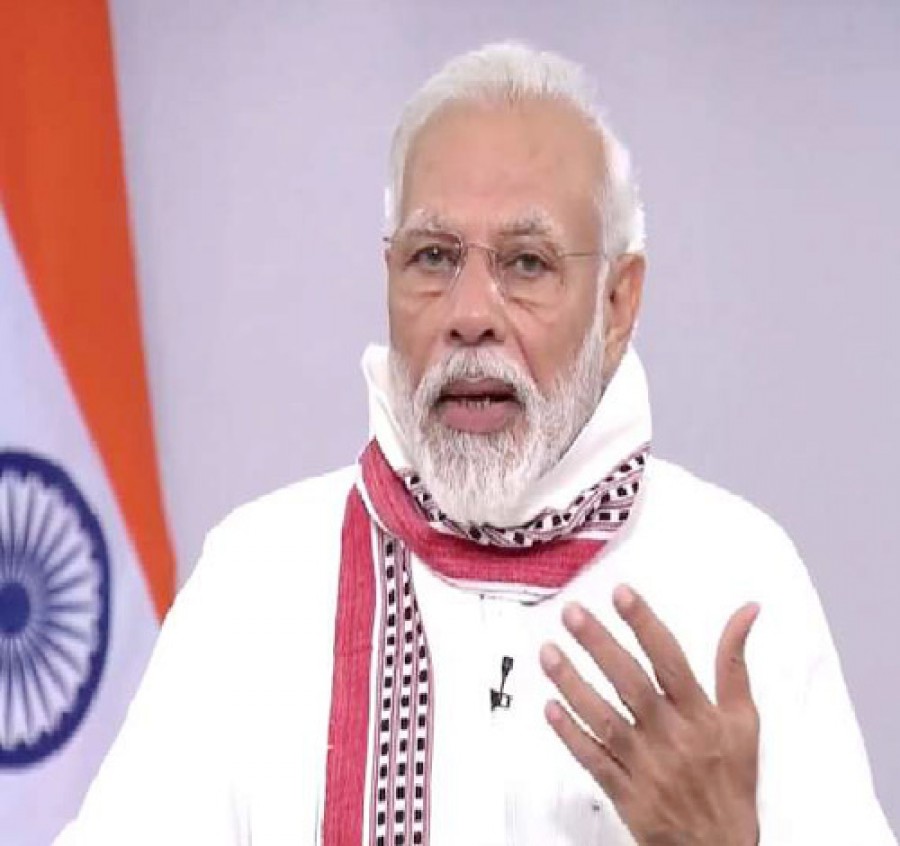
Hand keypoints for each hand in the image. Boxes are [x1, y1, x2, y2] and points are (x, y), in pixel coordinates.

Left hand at [540, 585, 759, 845]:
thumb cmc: (731, 782)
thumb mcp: (743, 721)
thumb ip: (735, 663)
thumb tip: (746, 612)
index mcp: (702, 716)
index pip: (671, 660)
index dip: (645, 624)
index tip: (621, 594)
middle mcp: (672, 737)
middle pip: (631, 683)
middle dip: (599, 645)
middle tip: (572, 613)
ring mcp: (645, 765)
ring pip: (605, 719)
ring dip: (573, 684)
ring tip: (548, 652)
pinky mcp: (624, 792)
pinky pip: (592, 760)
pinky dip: (570, 735)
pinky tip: (549, 708)